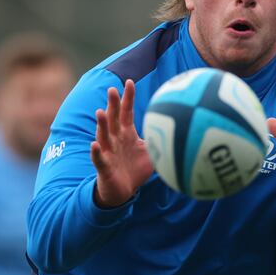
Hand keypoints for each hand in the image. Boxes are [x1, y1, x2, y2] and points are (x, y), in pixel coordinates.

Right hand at [90, 80, 153, 207]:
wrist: (122, 192)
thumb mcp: (151, 154)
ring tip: (100, 112)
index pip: (126, 112)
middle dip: (112, 104)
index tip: (129, 82)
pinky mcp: (103, 166)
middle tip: (112, 89)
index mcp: (126, 133)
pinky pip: (98, 158)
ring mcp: (107, 151)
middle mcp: (114, 139)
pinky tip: (95, 145)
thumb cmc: (135, 170)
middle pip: (113, 118)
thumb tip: (180, 131)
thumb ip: (160, 141)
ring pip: (103, 135)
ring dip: (101, 124)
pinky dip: (96, 152)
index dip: (127, 98)